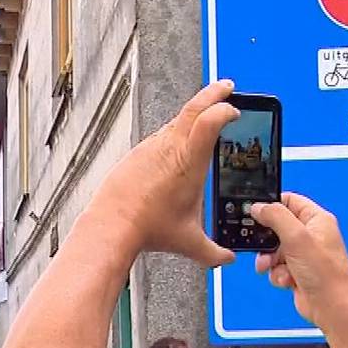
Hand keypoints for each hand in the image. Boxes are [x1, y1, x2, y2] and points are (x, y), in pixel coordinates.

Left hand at [90, 81, 238, 267]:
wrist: (112, 224)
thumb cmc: (148, 228)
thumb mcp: (189, 242)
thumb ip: (213, 253)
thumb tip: (227, 259)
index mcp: (189, 161)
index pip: (210, 120)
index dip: (226, 109)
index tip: (236, 110)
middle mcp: (170, 147)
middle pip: (194, 105)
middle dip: (214, 93)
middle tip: (227, 88)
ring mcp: (152, 147)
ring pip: (177, 119)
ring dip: (194, 113)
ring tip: (205, 115)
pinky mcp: (139, 153)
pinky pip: (162, 134)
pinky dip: (176, 130)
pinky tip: (178, 143)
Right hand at [251, 192, 347, 327]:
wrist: (332, 308)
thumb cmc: (328, 276)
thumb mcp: (297, 239)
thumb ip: (276, 217)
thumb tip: (259, 207)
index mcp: (317, 220)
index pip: (289, 201)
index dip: (271, 205)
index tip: (255, 212)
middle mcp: (311, 235)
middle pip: (277, 227)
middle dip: (267, 241)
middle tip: (262, 247)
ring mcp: (304, 255)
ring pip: (274, 250)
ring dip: (270, 261)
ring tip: (276, 268)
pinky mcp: (297, 271)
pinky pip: (277, 267)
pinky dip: (278, 274)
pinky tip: (288, 279)